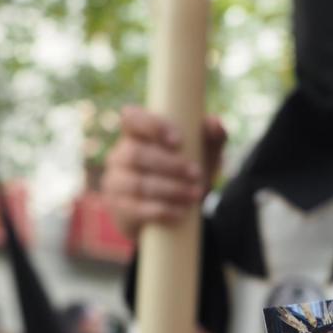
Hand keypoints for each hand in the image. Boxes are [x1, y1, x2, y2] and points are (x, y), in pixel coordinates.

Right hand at [102, 105, 226, 239]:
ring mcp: (116, 182)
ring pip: (138, 183)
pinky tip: (181, 211)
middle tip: (196, 173)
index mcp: (136, 134)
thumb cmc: (187, 173)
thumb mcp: (202, 154)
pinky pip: (137, 209)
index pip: (131, 118)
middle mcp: (120, 155)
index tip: (178, 141)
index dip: (151, 126)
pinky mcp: (121, 209)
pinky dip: (162, 210)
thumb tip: (215, 123)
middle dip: (170, 165)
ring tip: (195, 194)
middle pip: (136, 154)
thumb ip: (211, 136)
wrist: (176, 214)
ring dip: (170, 189)